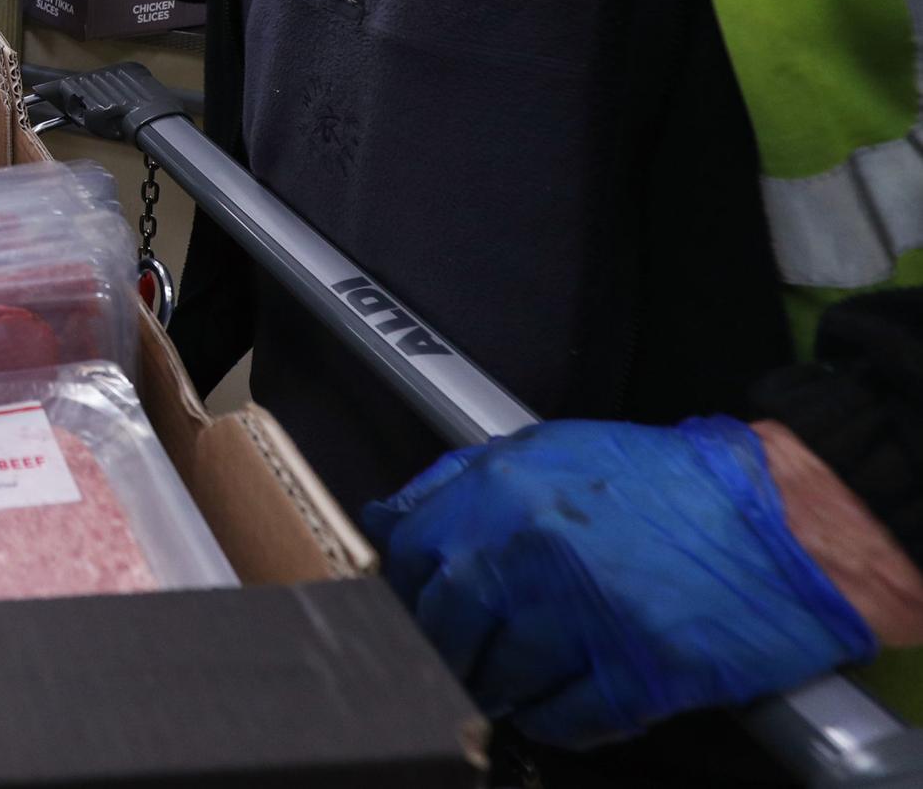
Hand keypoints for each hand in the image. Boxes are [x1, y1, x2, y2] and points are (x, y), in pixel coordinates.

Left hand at [364, 418, 874, 748]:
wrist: (781, 522)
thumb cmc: (667, 484)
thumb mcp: (550, 448)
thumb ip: (460, 481)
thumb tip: (388, 519)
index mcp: (501, 491)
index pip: (411, 556)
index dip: (414, 587)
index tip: (424, 604)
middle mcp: (527, 553)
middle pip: (444, 626)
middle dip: (449, 647)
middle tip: (467, 654)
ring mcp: (579, 618)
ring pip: (498, 679)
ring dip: (500, 687)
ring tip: (517, 681)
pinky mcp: (632, 674)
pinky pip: (562, 718)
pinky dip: (555, 720)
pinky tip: (565, 703)